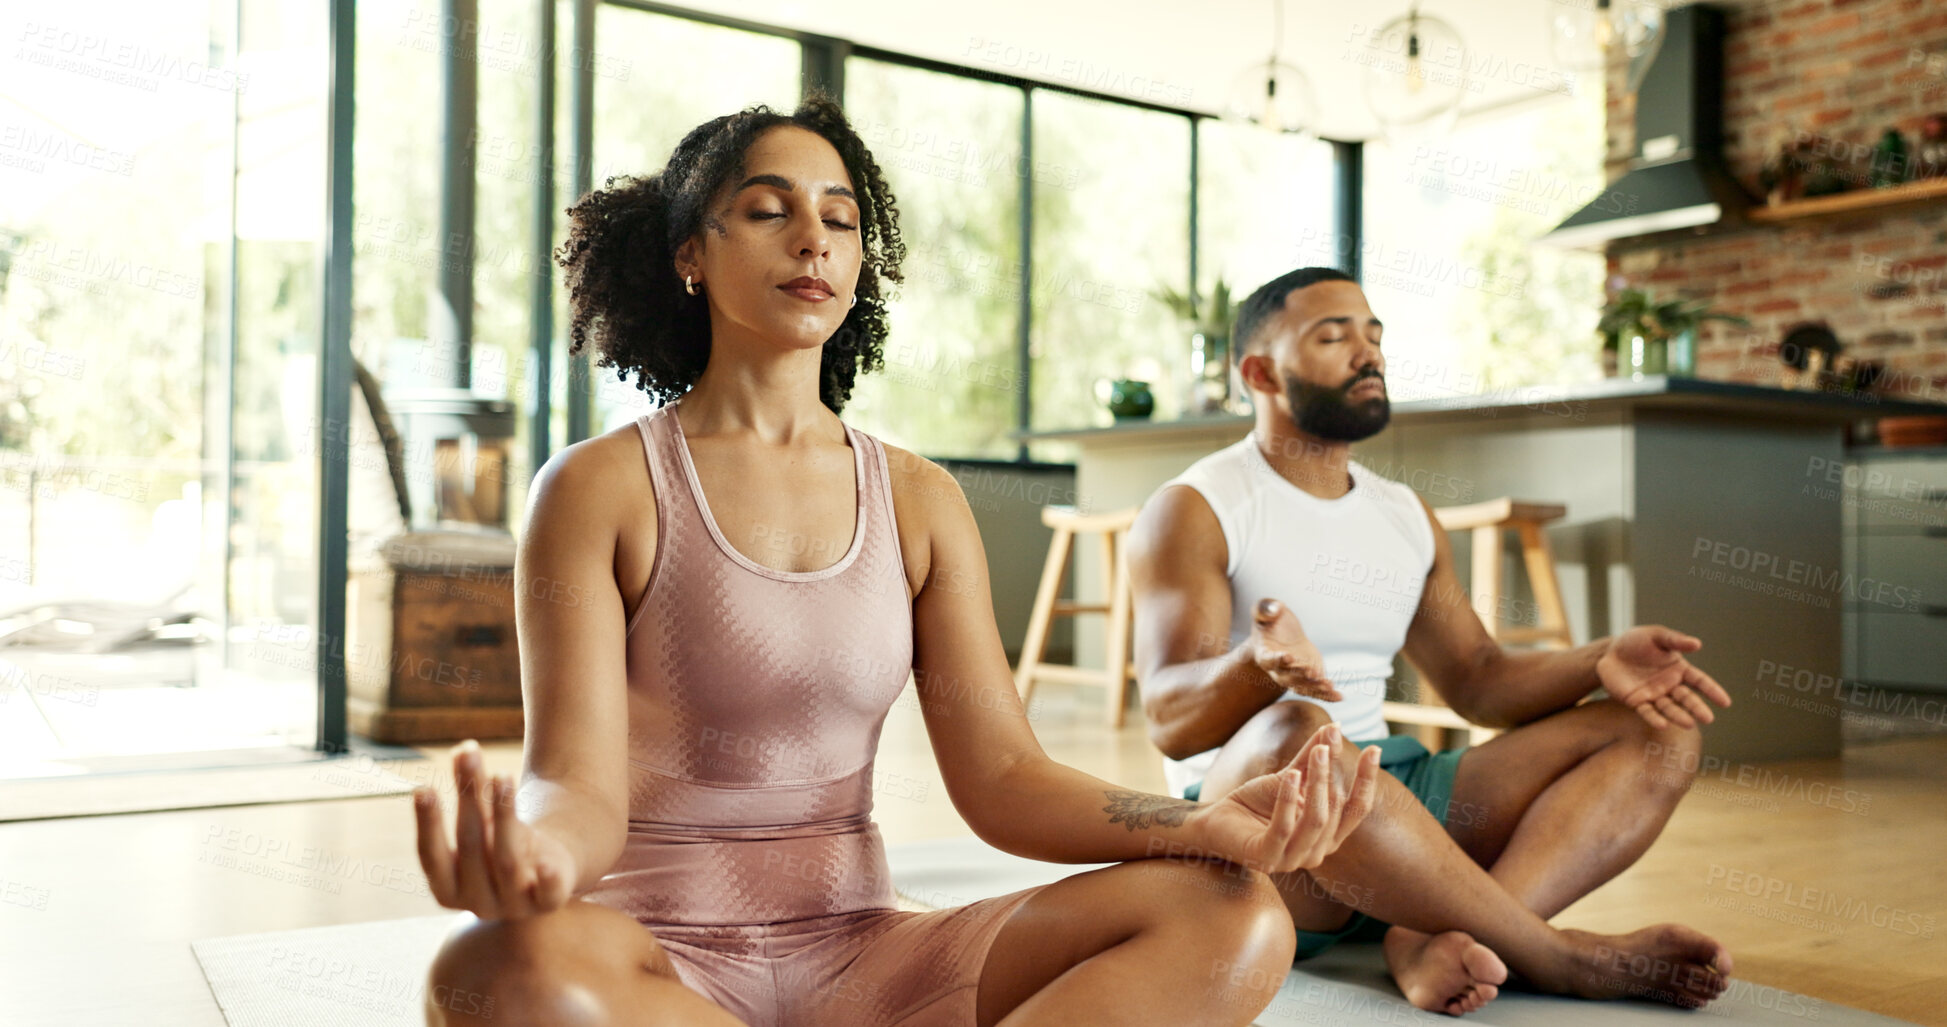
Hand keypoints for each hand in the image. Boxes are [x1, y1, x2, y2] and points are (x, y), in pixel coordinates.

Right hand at [413, 739, 577, 918]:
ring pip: (507, 859)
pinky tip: (547, 862)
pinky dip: (546, 878)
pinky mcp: (547, 903)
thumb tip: (463, 748)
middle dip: (468, 800)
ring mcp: (513, 906)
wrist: (545, 873)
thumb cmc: (501, 843)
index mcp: (447, 889)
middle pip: (470, 848)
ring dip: (504, 814)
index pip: (430, 856)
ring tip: (502, 775)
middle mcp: (477, 903)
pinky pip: (547, 893)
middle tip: (468, 757)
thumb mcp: (485, 820)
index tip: (422, 788)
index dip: (427, 823)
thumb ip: (472, 791)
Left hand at [1184, 722, 1380, 873]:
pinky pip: (1285, 827)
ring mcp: (1292, 860)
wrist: (1215, 821)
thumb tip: (1335, 727)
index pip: (1356, 809)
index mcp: (1327, 837)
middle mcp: (1316, 852)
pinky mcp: (1267, 858)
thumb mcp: (1288, 778)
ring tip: (1317, 752)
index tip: (1374, 749)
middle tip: (1328, 739)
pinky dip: (1288, 799)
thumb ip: (1312, 760)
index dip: (1367, 780)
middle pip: (1335, 808)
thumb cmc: (1254, 803)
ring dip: (1317, 781)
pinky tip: (1289, 774)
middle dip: (1332, 771)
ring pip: (1316, 819)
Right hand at [1249, 598, 1342, 701]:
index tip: (1288, 656)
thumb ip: (1266, 609)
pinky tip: (1339, 697)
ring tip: (1329, 686)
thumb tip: (1274, 608)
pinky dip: (1327, 695)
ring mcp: (1293, 676)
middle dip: (1299, 676)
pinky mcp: (1308, 678)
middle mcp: (1277, 670)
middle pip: (1287, 677)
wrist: (1280, 634)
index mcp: (1264, 653)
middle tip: (1311, 673)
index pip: (1268, 659)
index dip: (1277, 659)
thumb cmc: (1271, 621)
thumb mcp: (1265, 611)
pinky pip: (1316, 690)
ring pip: (1302, 687)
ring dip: (1315, 688)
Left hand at [1597, 626, 1732, 729]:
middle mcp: (1669, 685)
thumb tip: (1697, 643)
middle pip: (1686, 699)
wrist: (1609, 652)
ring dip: (1678, 716)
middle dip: (1697, 708)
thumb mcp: (1656, 636)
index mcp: (1679, 669)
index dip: (1712, 691)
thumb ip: (1675, 640)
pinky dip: (1654, 718)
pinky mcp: (1636, 702)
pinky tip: (1662, 724)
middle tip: (1708, 719)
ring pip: (1669, 708)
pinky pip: (1647, 712)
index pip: (1700, 681)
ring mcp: (1654, 695)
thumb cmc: (1636, 641)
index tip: (1726, 703)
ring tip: (1689, 724)